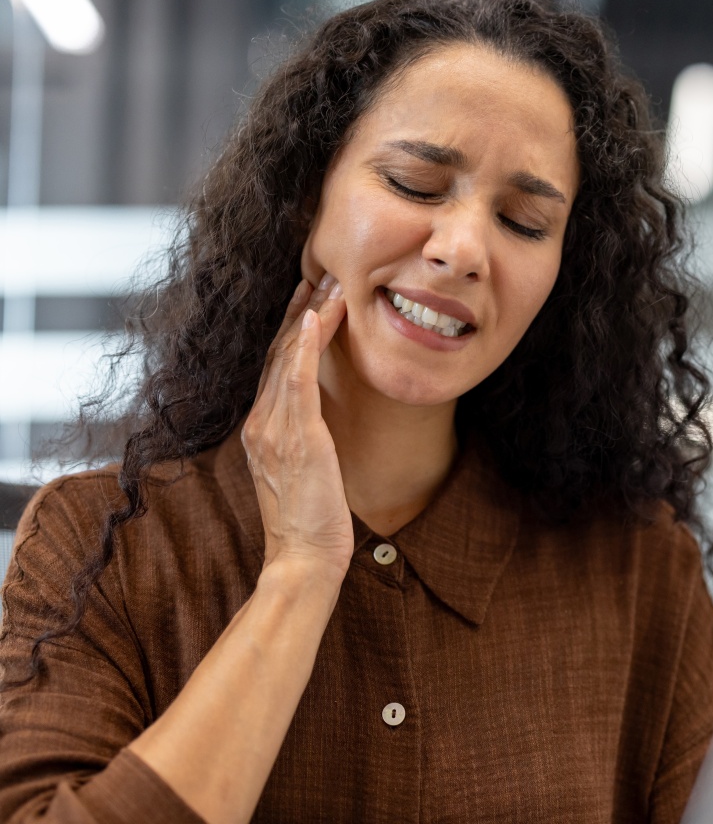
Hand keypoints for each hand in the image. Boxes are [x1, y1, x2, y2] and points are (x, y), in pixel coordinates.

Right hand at [241, 275, 352, 581]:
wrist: (303, 558)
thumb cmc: (308, 519)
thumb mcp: (300, 469)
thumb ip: (299, 437)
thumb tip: (313, 417)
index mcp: (261, 428)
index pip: (276, 365)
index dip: (292, 327)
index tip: (309, 296)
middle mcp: (261, 422)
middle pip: (280, 352)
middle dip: (302, 310)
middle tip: (322, 274)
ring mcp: (274, 428)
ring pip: (290, 357)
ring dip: (311, 316)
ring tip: (331, 283)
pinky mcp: (297, 438)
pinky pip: (298, 381)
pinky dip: (306, 346)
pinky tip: (316, 318)